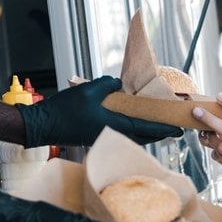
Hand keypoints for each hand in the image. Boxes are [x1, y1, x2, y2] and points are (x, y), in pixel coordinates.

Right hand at [16, 76, 182, 146]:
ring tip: (159, 126)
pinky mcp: (98, 138)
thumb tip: (119, 83)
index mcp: (114, 125)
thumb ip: (107, 85)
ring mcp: (106, 138)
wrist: (43, 125)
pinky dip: (134, 131)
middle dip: (159, 133)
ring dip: (148, 133)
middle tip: (173, 128)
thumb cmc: (63, 109)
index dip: (163, 128)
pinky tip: (136, 123)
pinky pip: (123, 136)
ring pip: (134, 138)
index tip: (178, 129)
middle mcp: (113, 135)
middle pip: (144, 137)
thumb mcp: (87, 89)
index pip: (146, 128)